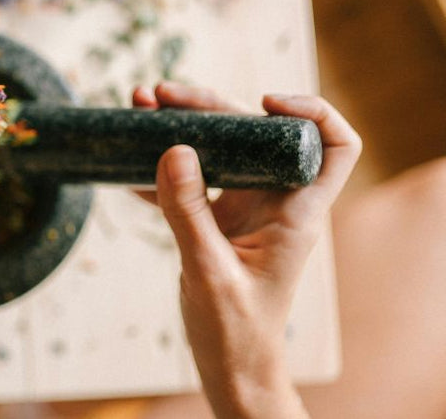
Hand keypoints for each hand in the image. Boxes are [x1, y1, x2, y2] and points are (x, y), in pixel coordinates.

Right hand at [132, 83, 360, 418]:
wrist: (228, 364)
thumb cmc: (235, 330)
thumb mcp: (208, 269)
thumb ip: (188, 211)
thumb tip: (174, 148)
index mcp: (295, 211)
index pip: (331, 146)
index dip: (308, 112)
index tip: (261, 102)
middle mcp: (273, 200)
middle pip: (254, 132)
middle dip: (208, 104)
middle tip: (159, 94)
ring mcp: (244, 207)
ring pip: (219, 149)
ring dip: (179, 126)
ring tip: (139, 106)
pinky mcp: (216, 219)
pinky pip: (190, 179)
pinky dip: (160, 167)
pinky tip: (127, 162)